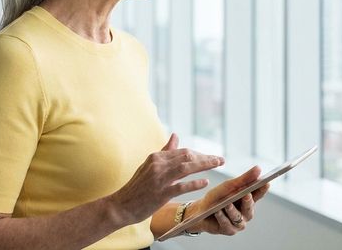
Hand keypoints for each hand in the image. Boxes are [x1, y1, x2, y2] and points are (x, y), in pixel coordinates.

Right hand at [108, 133, 223, 225]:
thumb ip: (165, 151)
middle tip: (220, 160)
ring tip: (218, 164)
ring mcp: (159, 179)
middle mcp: (158, 165)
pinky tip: (205, 182)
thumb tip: (175, 135)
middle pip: (187, 156)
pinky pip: (181, 186)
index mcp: (156, 157)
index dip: (199, 154)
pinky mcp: (160, 194)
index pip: (183, 151)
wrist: (121, 205)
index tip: (211, 157)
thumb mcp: (149, 165)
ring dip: (205, 165)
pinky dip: (194, 183)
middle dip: (206, 157)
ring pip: (186, 167)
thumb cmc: (137, 187)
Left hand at [185, 166, 269, 235]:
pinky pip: (226, 224)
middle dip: (248, 202)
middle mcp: (245, 213)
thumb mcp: (229, 186)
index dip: (262, 189)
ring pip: (238, 217)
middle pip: (250, 208)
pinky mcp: (228, 230)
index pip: (257, 195)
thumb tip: (259, 168)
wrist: (200, 211)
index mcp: (247, 201)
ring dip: (232, 210)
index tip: (266, 183)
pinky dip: (221, 217)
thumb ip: (244, 179)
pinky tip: (217, 212)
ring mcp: (237, 223)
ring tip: (227, 204)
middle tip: (247, 195)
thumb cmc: (216, 198)